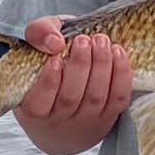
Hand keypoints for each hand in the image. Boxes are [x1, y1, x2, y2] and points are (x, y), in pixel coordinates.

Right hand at [13, 17, 132, 153]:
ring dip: (101, 65)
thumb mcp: (38, 46)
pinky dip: (121, 74)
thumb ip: (39, 33)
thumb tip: (55, 42)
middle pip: (70, 98)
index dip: (48, 82)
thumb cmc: (50, 64)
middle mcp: (58, 121)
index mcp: (33, 108)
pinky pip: (119, 98)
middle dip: (80, 66)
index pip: (37, 103)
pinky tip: (117, 52)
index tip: (55, 58)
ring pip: (95, 98)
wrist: (69, 95)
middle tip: (83, 40)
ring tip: (100, 40)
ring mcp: (85, 121)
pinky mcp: (108, 116)